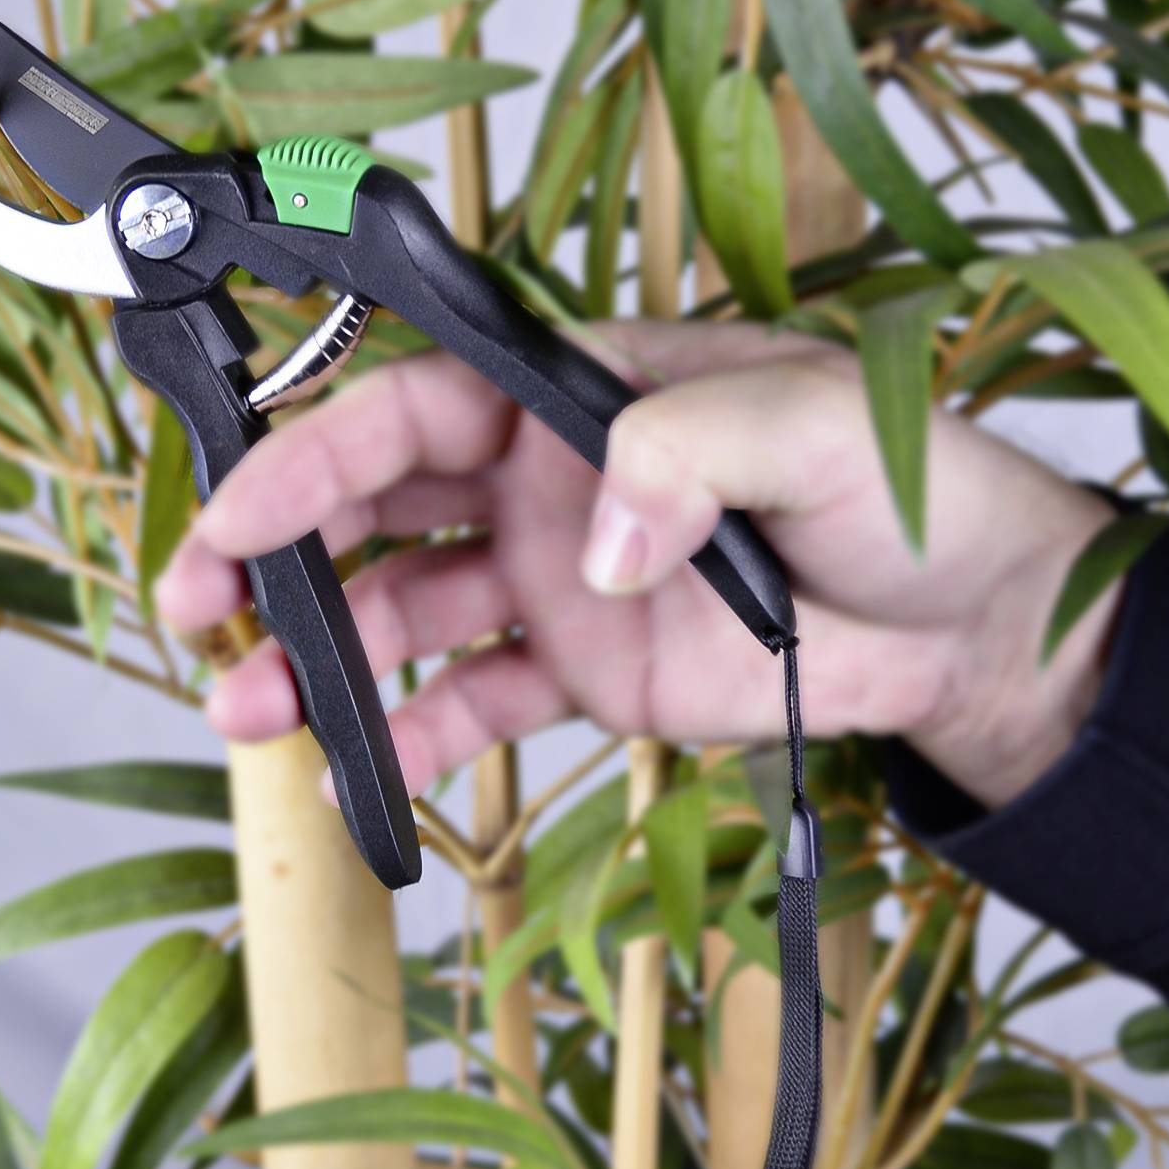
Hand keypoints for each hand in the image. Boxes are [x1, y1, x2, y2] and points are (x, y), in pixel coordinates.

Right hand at [156, 323, 1120, 811]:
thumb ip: (687, 449)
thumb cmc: (905, 485)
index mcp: (574, 393)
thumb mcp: (809, 427)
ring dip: (318, 655)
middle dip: (273, 549)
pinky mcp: (583, 674)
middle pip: (374, 504)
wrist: (971, 623)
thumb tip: (586, 541)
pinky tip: (359, 774)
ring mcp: (554, 580)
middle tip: (198, 605)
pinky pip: (472, 703)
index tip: (241, 512)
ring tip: (247, 707)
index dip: (315, 452)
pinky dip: (410, 737)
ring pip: (401, 609)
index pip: (416, 405)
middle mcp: (541, 480)